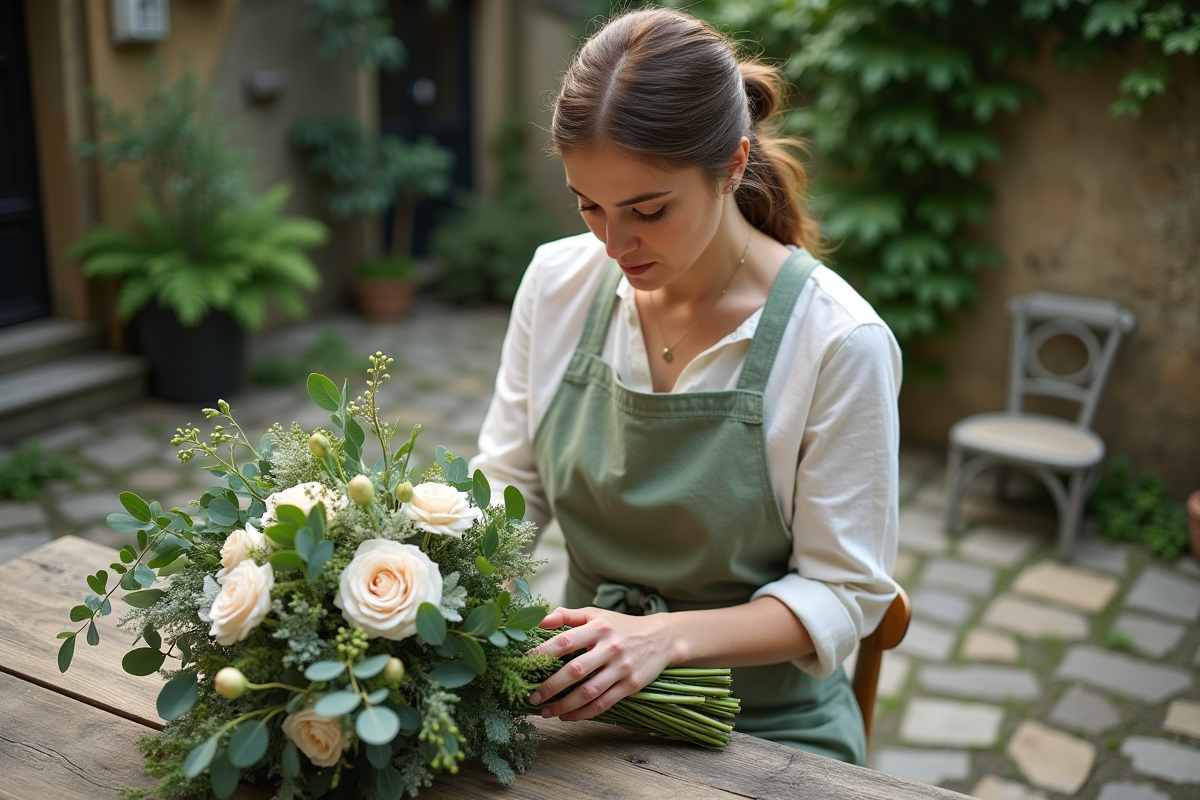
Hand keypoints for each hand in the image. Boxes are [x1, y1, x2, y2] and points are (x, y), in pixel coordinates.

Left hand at [526, 607, 675, 721]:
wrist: (661, 637)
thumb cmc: (620, 625)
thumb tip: (537, 620)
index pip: (563, 641)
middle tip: (531, 697)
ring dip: (564, 705)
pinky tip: (568, 716)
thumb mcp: (595, 614)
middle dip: (549, 687)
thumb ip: (566, 616)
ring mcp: (621, 668)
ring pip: (588, 692)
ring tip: (545, 712)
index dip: (541, 654)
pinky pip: (603, 703)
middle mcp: (610, 647)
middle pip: (574, 670)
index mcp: (598, 627)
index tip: (523, 666)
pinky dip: (583, 713)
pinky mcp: (631, 685)